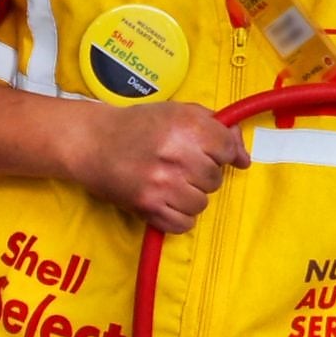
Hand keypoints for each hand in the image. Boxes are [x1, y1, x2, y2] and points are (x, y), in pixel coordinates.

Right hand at [71, 102, 250, 232]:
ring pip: (201, 203)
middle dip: (201, 174)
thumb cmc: (139, 126)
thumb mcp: (180, 113)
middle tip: (179, 164)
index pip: (228, 150)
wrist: (91, 142)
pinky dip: (178, 216)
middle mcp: (176, 155)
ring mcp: (162, 184)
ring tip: (169, 181)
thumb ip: (218, 128)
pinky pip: (184, 224)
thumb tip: (244, 157)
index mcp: (187, 126)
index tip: (209, 152)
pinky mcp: (148, 207)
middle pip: (215, 179)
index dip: (221, 152)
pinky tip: (165, 200)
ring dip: (190, 196)